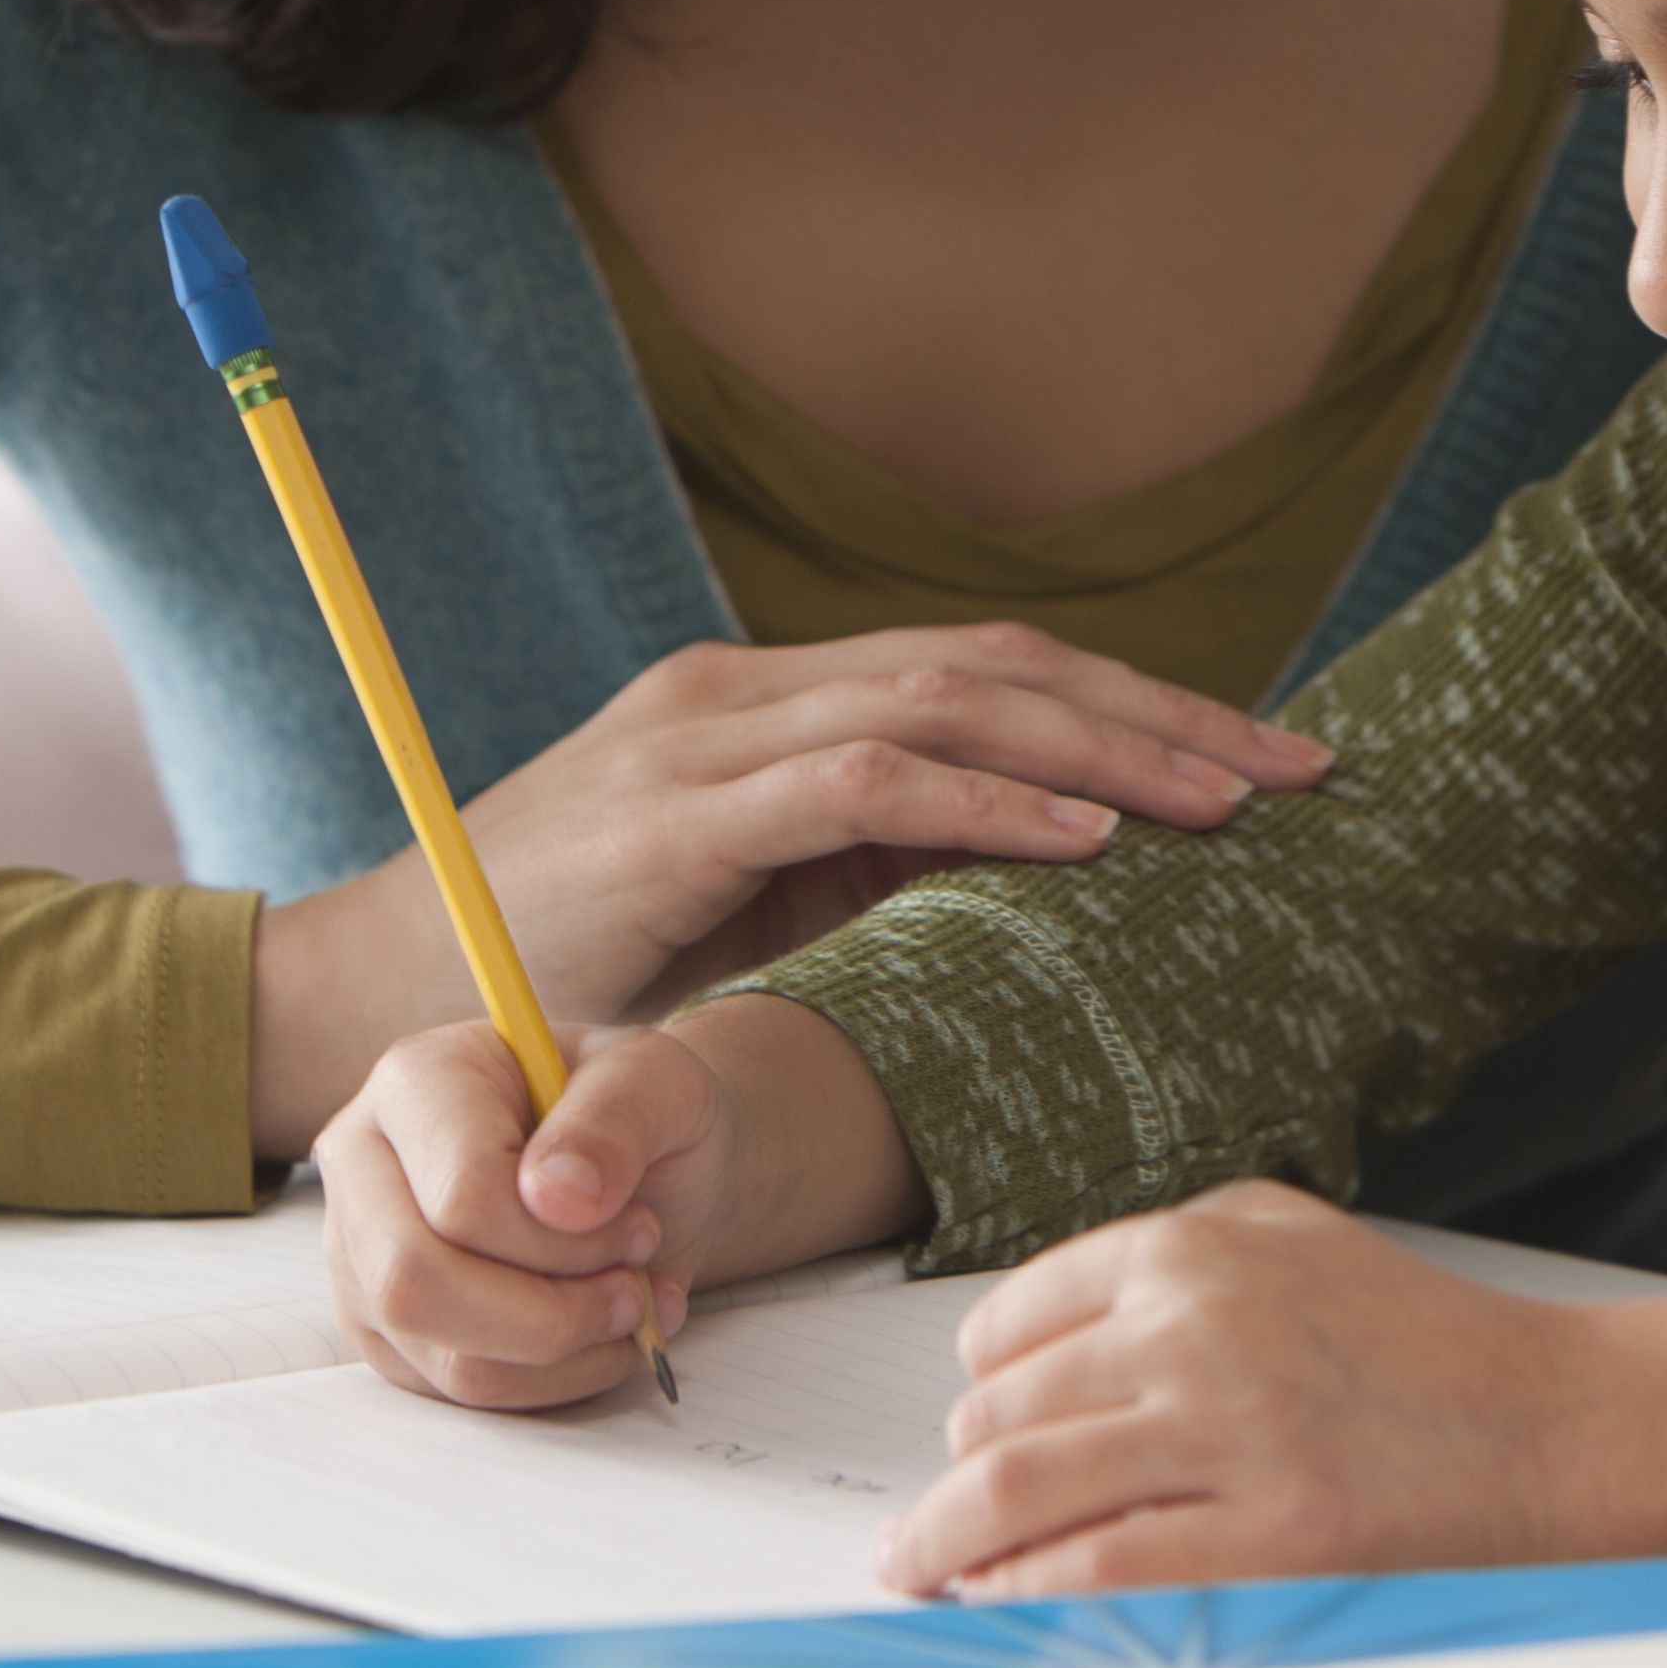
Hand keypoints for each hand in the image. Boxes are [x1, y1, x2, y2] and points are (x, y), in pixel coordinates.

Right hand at [249, 627, 1318, 1154]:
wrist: (365, 1003)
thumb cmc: (559, 984)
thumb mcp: (742, 932)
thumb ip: (859, 898)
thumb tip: (1029, 915)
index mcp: (768, 713)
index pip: (982, 677)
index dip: (1130, 710)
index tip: (1256, 766)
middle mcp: (743, 693)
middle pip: (994, 664)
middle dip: (1162, 713)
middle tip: (1301, 768)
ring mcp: (708, 734)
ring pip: (951, 699)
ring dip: (1105, 747)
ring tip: (1229, 799)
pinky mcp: (679, 804)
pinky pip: (865, 777)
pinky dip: (987, 797)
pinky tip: (1085, 835)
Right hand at [318, 1018, 731, 1408]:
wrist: (641, 1159)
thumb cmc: (639, 1111)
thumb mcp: (658, 1080)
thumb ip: (614, 1121)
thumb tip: (556, 1196)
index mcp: (417, 1080)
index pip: (462, 1194)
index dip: (564, 1239)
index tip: (641, 1227)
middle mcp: (364, 1162)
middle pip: (416, 1282)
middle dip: (551, 1315)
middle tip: (633, 1292)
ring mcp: (361, 1251)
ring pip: (441, 1354)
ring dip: (560, 1354)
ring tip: (626, 1308)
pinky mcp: (384, 1325)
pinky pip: (458, 1391)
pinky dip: (549, 1381)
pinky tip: (596, 1333)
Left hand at [877, 1186, 1666, 1599]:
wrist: (1554, 1419)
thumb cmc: (1418, 1335)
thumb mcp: (1284, 1234)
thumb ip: (1164, 1256)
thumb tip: (1023, 1334)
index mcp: (1189, 1250)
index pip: (1010, 1324)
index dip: (978, 1387)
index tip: (967, 1429)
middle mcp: (1192, 1328)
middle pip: (1000, 1412)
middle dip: (957, 1474)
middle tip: (939, 1519)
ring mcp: (1227, 1431)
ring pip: (1019, 1489)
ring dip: (948, 1540)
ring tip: (923, 1569)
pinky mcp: (1266, 1531)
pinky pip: (1096, 1565)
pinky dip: (1025, 1589)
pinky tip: (1002, 1602)